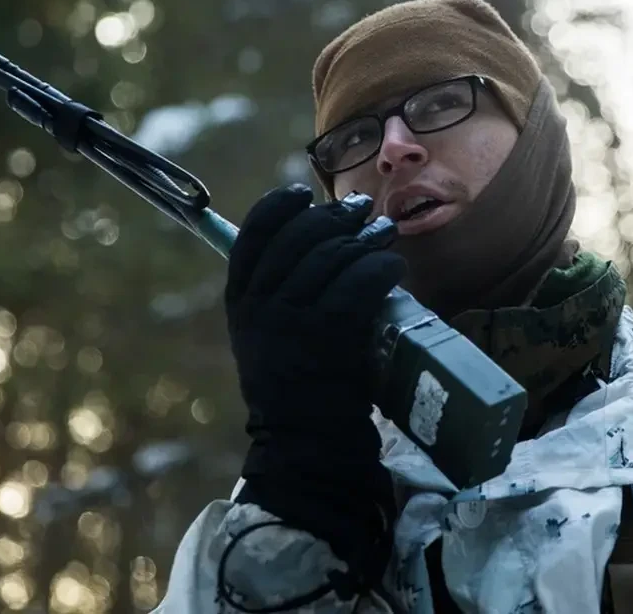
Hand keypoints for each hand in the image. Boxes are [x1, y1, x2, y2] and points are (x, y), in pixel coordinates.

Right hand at [224, 183, 403, 573]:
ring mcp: (295, 319)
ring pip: (334, 256)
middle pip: (299, 237)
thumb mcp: (263, 334)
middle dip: (334, 217)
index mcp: (240, 301)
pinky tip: (392, 264)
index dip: (280, 206)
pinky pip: (361, 280)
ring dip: (366, 238)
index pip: (253, 233)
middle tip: (360, 212)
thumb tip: (313, 233)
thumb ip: (275, 289)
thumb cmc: (294, 382)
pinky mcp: (331, 333)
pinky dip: (381, 265)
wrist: (306, 439)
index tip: (303, 193)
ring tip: (384, 234)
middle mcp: (262, 305)